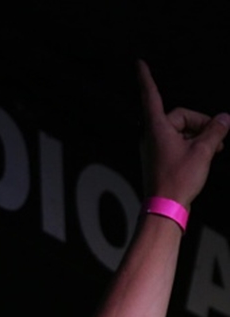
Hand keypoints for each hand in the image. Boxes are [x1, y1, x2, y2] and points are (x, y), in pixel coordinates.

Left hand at [138, 59, 229, 207]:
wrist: (164, 209)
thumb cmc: (177, 181)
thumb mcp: (203, 152)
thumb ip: (215, 131)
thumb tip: (224, 119)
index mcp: (157, 128)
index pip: (151, 95)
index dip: (146, 78)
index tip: (139, 63)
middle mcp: (151, 137)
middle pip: (179, 117)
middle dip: (200, 123)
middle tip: (219, 136)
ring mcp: (154, 150)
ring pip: (180, 133)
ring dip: (199, 137)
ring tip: (216, 149)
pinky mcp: (159, 162)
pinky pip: (177, 145)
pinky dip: (191, 146)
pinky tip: (205, 156)